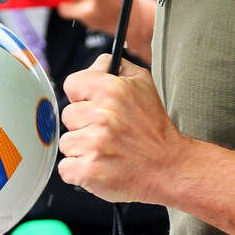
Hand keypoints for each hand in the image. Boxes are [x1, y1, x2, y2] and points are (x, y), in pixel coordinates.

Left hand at [59, 54, 184, 202]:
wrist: (169, 167)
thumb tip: (93, 64)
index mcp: (112, 90)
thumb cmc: (155, 129)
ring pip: (66, 142)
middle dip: (83, 124)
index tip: (92, 105)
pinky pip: (65, 167)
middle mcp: (103, 116)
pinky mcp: (89, 171)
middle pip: (67, 115)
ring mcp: (94, 145)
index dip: (82, 96)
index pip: (72, 84)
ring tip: (105, 149)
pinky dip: (78, 170)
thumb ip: (115, 66)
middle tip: (106, 131)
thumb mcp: (143, 83)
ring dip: (81, 148)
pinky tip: (100, 165)